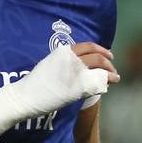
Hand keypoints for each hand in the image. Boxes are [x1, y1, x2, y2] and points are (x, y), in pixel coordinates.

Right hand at [0, 43, 117, 136]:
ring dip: (110, 72)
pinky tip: (108, 86)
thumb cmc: (36, 82)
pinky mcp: (78, 88)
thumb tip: (76, 62)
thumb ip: (64, 61)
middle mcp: (71, 59)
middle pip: (97, 57)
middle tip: (113, 67)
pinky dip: (105, 83)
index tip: (108, 54)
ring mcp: (76, 73)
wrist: (26, 96)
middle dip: (108, 62)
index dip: (101, 50)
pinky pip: (97, 83)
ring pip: (100, 69)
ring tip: (115, 77)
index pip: (89, 46)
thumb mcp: (50, 64)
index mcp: (64, 51)